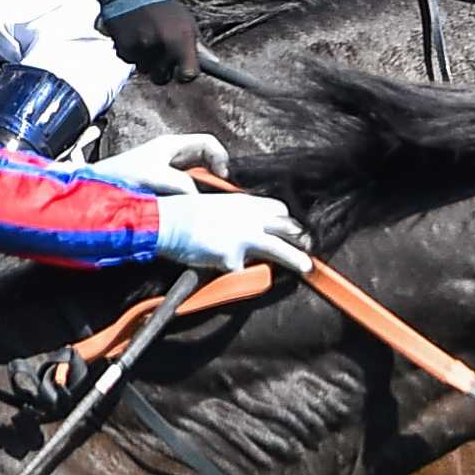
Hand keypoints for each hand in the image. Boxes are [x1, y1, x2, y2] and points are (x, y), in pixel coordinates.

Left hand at [84, 131, 230, 195]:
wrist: (94, 190)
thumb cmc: (119, 176)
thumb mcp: (157, 177)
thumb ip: (182, 184)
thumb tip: (197, 198)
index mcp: (170, 145)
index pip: (207, 143)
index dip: (221, 158)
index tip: (223, 177)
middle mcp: (168, 155)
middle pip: (203, 159)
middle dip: (213, 174)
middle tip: (218, 192)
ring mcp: (163, 169)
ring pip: (193, 175)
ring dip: (201, 187)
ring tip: (204, 201)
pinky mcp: (157, 184)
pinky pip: (182, 188)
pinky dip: (189, 196)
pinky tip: (188, 207)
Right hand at [93, 0, 200, 82]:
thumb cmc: (162, 8)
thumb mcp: (186, 21)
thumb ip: (197, 44)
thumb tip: (213, 63)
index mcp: (182, 40)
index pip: (188, 75)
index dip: (185, 75)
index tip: (182, 72)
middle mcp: (163, 46)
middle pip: (163, 79)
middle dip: (162, 70)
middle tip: (160, 54)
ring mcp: (143, 49)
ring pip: (145, 71)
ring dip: (146, 61)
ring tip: (146, 39)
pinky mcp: (125, 49)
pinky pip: (131, 62)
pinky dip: (132, 54)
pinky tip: (134, 36)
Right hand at [155, 192, 309, 273]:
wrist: (166, 220)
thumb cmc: (184, 212)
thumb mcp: (215, 204)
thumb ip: (236, 213)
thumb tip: (248, 226)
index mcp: (244, 202)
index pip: (278, 209)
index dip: (287, 221)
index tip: (293, 229)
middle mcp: (249, 218)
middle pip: (287, 227)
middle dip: (300, 237)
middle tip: (309, 246)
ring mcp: (243, 238)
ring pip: (279, 249)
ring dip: (296, 258)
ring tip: (307, 267)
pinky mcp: (233, 258)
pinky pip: (240, 270)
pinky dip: (235, 272)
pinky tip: (223, 268)